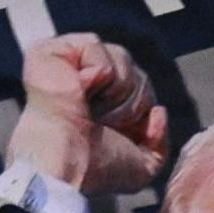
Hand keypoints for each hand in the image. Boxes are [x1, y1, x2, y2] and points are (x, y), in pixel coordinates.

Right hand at [7, 33, 168, 194]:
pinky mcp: (53, 51)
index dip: (142, 110)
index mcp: (107, 105)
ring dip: (116, 90)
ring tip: (92, 108)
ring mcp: (71, 65)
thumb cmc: (98, 166)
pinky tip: (80, 88)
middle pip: (138, 73)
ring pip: (121, 56)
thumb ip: (160, 144)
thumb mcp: (143, 167)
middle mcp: (90, 83)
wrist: (69, 159)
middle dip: (132, 102)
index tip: (121, 131)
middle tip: (104, 122)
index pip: (145, 89)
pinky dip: (97, 70)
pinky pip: (94, 45)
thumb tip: (159, 110)